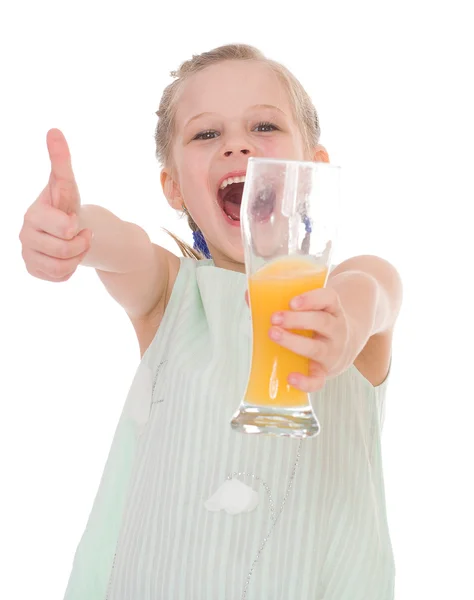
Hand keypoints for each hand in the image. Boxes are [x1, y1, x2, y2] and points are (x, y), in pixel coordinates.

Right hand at [19, 129, 91, 281]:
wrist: (66, 228)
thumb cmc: (65, 204)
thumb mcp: (66, 184)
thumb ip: (61, 161)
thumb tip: (54, 130)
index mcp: (32, 214)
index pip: (60, 227)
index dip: (73, 227)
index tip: (75, 221)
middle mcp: (24, 234)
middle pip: (64, 251)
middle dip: (81, 243)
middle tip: (82, 234)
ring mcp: (27, 253)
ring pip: (61, 267)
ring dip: (77, 258)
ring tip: (77, 245)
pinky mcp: (33, 269)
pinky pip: (59, 278)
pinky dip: (70, 270)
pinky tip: (69, 257)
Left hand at [245, 287, 355, 392]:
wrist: (342, 349)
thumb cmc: (317, 324)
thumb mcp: (310, 310)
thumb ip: (282, 301)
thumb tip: (249, 296)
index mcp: (332, 309)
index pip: (328, 298)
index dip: (311, 299)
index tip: (292, 302)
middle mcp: (336, 330)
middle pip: (322, 322)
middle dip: (296, 319)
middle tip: (274, 318)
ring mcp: (331, 352)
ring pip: (316, 348)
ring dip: (293, 342)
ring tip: (273, 334)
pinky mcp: (324, 372)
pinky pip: (318, 380)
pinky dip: (305, 381)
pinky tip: (290, 377)